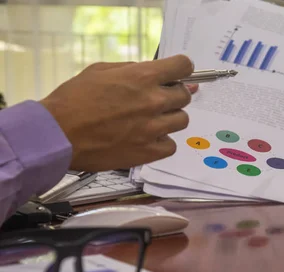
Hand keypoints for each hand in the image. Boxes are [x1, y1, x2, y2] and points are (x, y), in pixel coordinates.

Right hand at [39, 55, 199, 170]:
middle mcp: (152, 102)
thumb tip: (158, 72)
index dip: (182, 69)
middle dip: (173, 95)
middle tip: (156, 99)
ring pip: (182, 121)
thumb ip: (133, 70)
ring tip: (150, 120)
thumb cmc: (73, 101)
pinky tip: (148, 138)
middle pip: (185, 96)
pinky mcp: (148, 151)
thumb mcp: (101, 71)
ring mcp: (153, 128)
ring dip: (169, 118)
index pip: (183, 66)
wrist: (58, 133)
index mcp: (142, 77)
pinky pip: (171, 146)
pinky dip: (163, 142)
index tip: (179, 73)